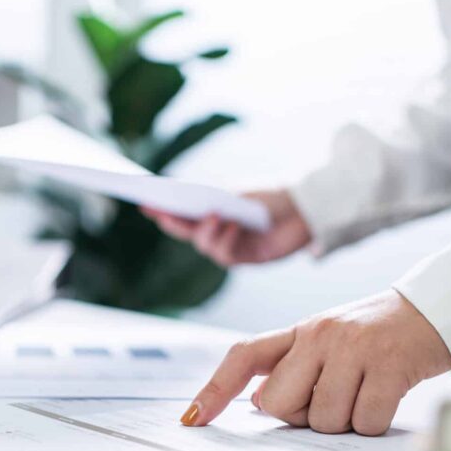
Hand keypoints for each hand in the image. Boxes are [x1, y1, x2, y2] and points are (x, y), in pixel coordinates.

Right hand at [141, 189, 311, 265]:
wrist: (306, 208)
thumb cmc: (273, 195)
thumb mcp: (240, 192)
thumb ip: (215, 200)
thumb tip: (187, 205)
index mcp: (212, 210)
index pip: (182, 212)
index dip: (162, 210)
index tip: (144, 203)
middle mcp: (218, 229)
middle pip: (186, 231)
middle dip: (173, 223)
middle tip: (164, 214)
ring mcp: (231, 245)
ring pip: (205, 245)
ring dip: (207, 231)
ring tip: (216, 215)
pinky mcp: (246, 258)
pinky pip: (226, 254)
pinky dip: (227, 239)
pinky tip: (233, 225)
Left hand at [179, 290, 450, 434]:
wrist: (437, 311)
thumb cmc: (378, 336)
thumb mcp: (330, 341)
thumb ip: (293, 367)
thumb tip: (260, 404)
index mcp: (300, 330)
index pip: (244, 356)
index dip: (214, 389)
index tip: (192, 419)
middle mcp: (320, 335)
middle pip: (278, 405)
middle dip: (302, 415)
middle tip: (334, 396)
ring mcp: (354, 349)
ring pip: (322, 420)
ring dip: (344, 420)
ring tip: (365, 391)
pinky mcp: (389, 368)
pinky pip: (364, 422)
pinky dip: (375, 422)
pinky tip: (386, 396)